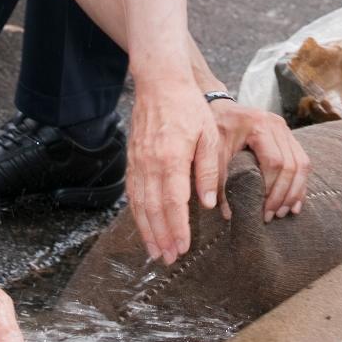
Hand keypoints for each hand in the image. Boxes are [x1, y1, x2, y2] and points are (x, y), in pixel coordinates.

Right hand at [127, 74, 221, 263]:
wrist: (160, 81)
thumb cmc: (188, 107)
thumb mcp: (208, 135)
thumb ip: (208, 171)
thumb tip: (208, 204)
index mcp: (171, 158)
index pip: (173, 202)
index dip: (177, 228)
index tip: (182, 249)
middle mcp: (150, 163)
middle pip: (153, 208)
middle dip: (161, 237)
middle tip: (169, 260)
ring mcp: (138, 161)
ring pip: (140, 203)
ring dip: (147, 230)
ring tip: (155, 252)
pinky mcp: (132, 158)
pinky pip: (132, 192)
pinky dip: (136, 213)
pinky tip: (143, 226)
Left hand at [208, 99, 310, 222]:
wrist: (220, 107)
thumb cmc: (216, 129)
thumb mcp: (213, 151)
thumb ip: (218, 181)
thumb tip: (228, 215)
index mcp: (258, 125)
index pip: (273, 162)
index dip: (271, 189)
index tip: (262, 210)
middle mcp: (276, 124)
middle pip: (291, 164)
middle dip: (284, 194)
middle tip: (273, 215)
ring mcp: (285, 128)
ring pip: (302, 163)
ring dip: (295, 191)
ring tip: (285, 212)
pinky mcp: (288, 135)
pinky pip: (302, 160)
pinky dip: (300, 182)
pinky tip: (294, 201)